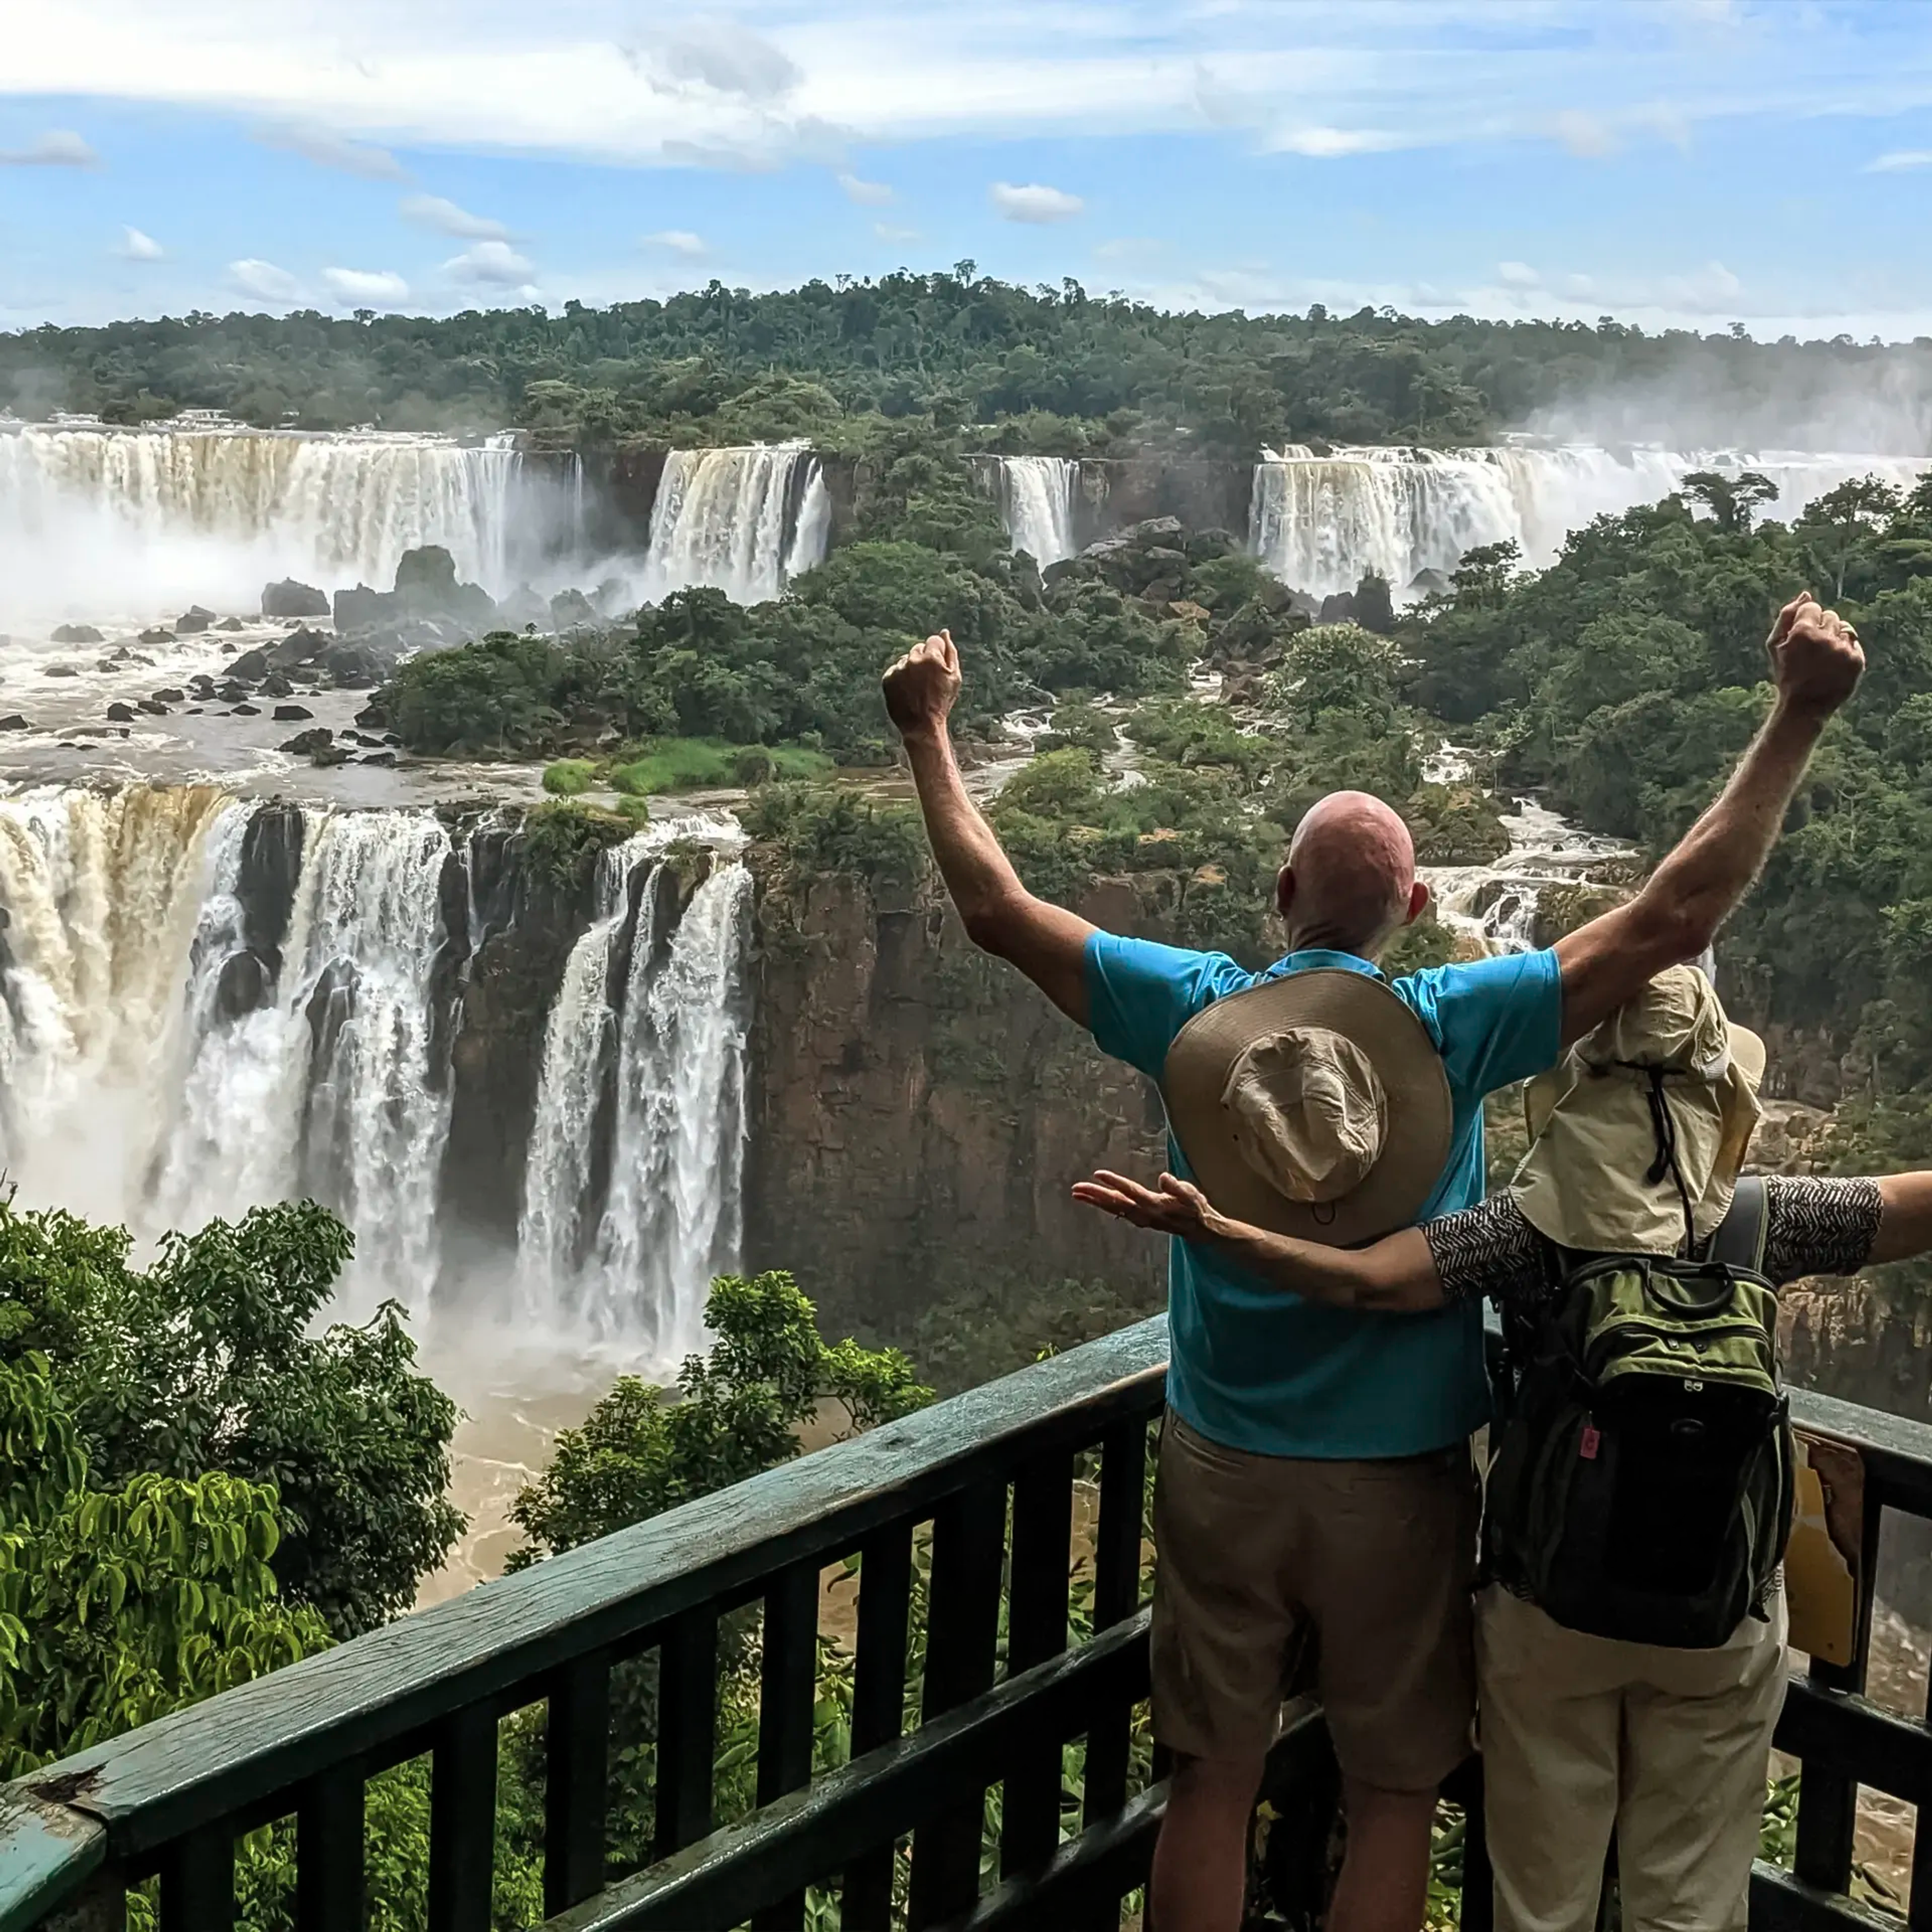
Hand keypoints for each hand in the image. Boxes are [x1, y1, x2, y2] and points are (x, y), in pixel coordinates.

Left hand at [882, 630, 961, 739]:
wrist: (921, 725)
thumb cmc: (942, 702)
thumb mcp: (954, 677)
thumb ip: (950, 652)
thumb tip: (945, 632)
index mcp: (932, 658)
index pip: (934, 640)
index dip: (938, 654)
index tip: (939, 668)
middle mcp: (913, 660)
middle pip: (919, 648)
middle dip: (924, 659)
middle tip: (929, 680)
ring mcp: (899, 669)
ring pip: (906, 659)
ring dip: (912, 668)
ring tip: (917, 687)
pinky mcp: (887, 678)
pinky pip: (895, 670)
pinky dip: (900, 677)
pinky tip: (907, 691)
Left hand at [1071, 1169, 1224, 1239]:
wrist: (1200, 1229)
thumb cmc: (1196, 1208)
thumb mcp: (1192, 1195)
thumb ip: (1177, 1187)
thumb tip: (1164, 1178)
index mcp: (1155, 1204)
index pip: (1131, 1191)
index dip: (1115, 1182)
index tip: (1098, 1174)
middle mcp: (1144, 1213)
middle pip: (1115, 1202)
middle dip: (1095, 1195)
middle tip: (1075, 1188)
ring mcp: (1140, 1217)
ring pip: (1113, 1208)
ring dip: (1095, 1201)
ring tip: (1077, 1193)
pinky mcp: (1140, 1218)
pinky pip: (1117, 1211)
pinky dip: (1104, 1205)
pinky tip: (1094, 1201)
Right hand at [1768, 592, 1862, 719]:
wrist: (1804, 706)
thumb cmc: (1786, 674)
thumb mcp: (1774, 646)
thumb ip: (1786, 616)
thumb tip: (1806, 594)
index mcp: (1801, 632)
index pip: (1811, 607)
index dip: (1804, 621)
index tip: (1800, 639)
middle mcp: (1824, 638)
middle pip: (1830, 615)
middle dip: (1821, 628)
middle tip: (1811, 650)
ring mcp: (1842, 650)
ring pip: (1844, 626)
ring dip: (1835, 636)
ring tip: (1824, 656)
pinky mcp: (1857, 660)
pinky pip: (1854, 641)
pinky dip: (1845, 649)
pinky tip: (1834, 663)